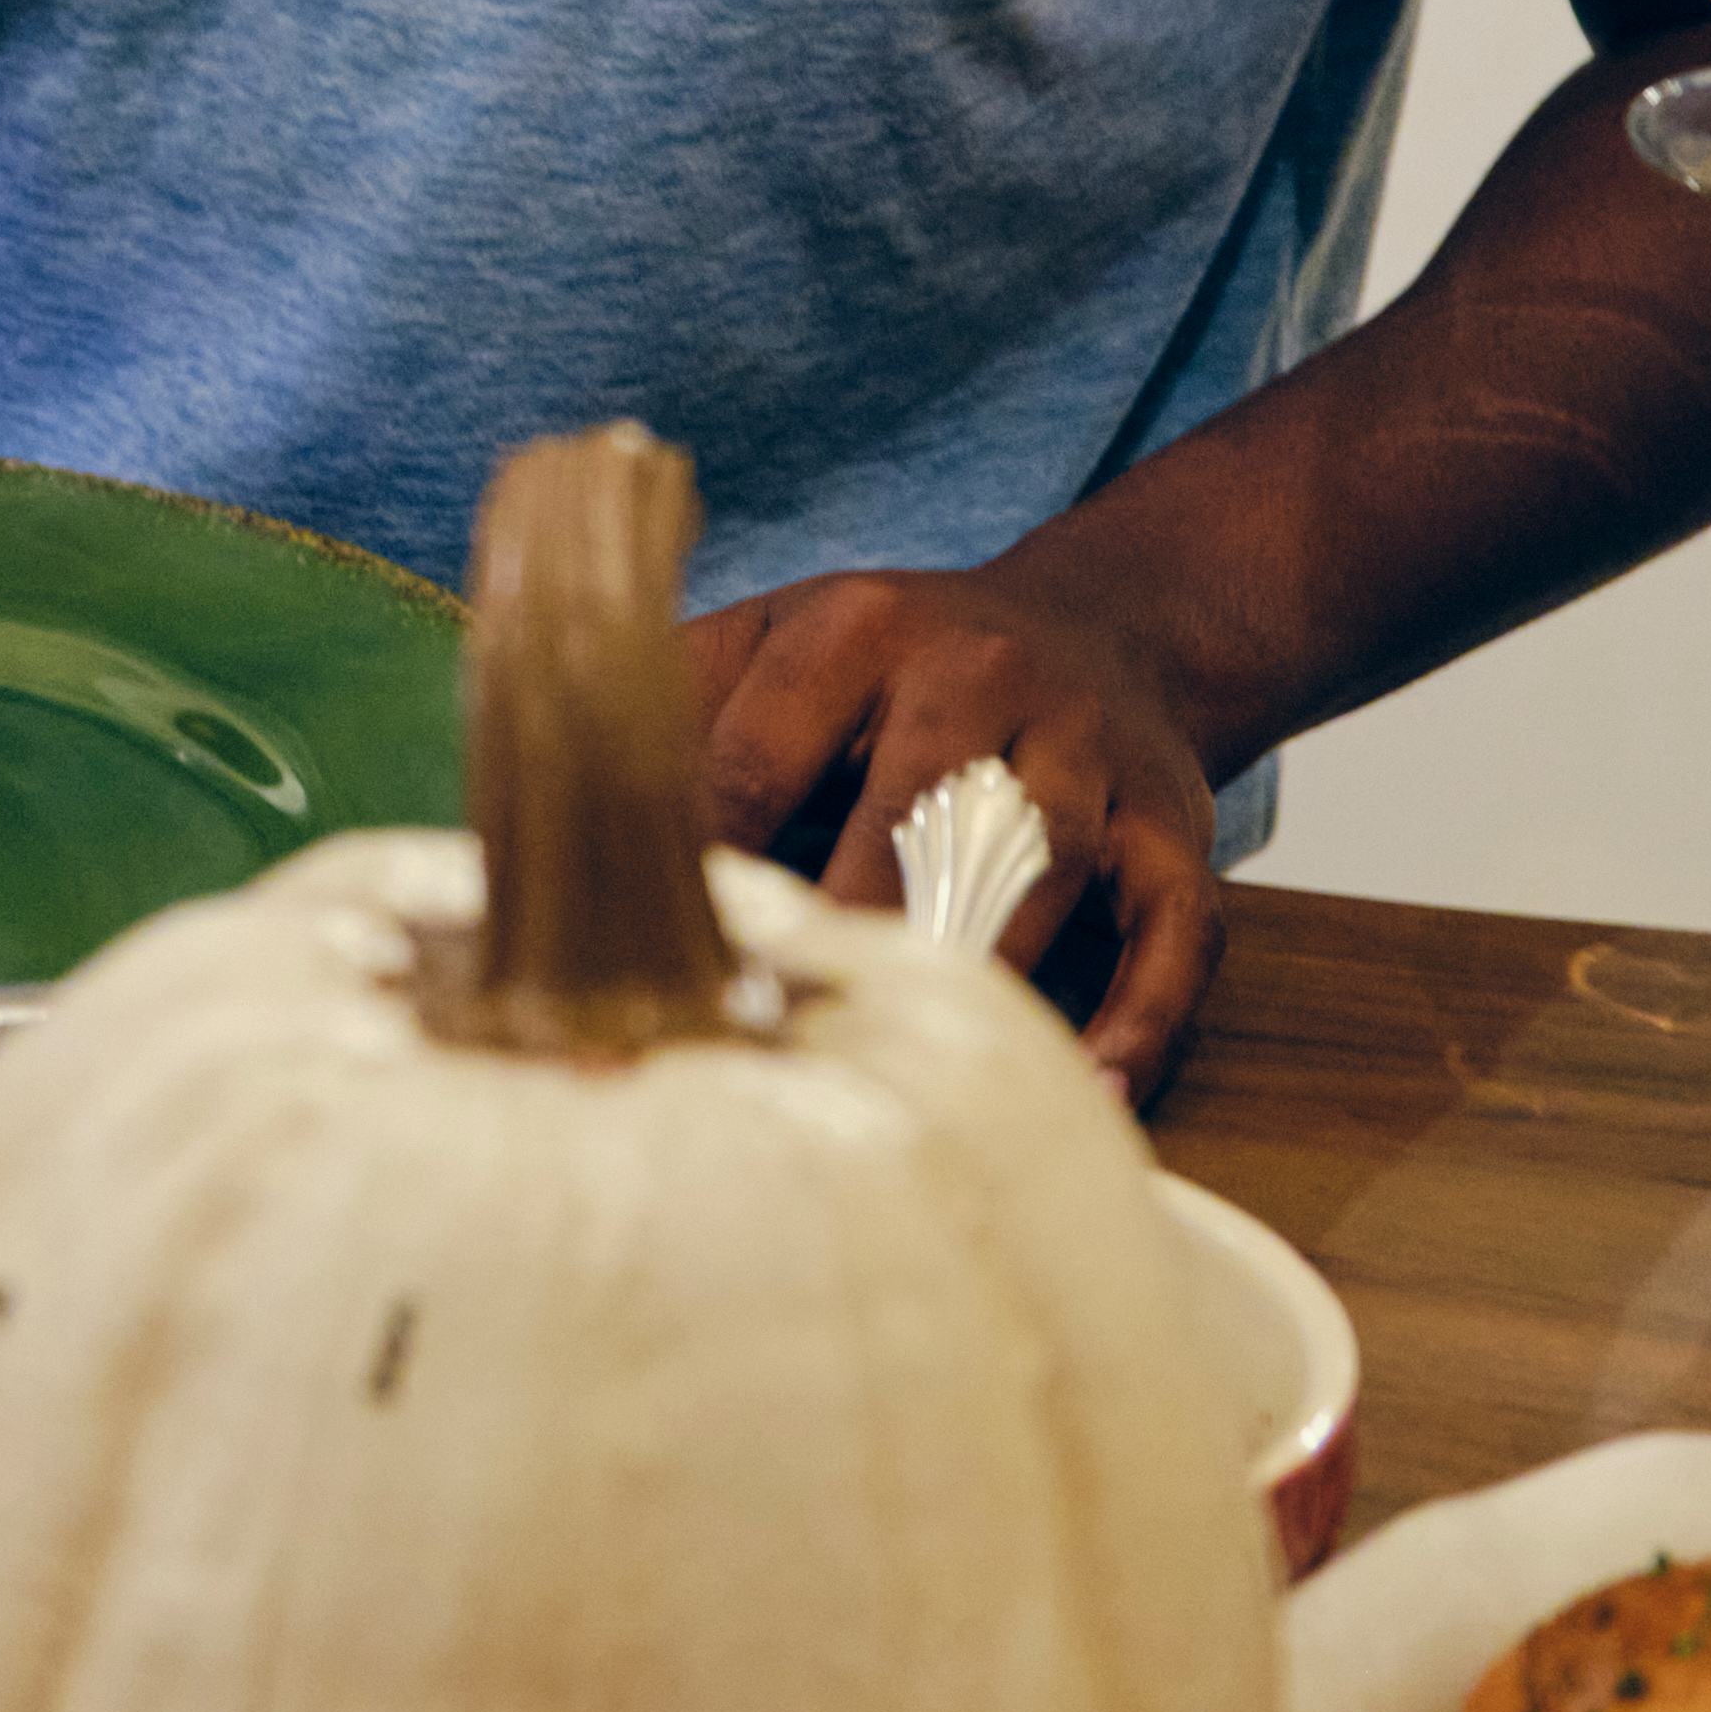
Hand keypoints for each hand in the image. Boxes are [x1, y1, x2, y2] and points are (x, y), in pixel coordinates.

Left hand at [683, 559, 1227, 1098]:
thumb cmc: (897, 663)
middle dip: (835, 930)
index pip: (755, 756)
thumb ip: (670, 703)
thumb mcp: (776, 637)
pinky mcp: (1178, 827)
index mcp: (854, 626)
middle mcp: (981, 671)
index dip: (702, 868)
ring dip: (974, 975)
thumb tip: (532, 813)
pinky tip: (1086, 1087)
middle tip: (766, 1035)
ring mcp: (1090, 750)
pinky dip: (1138, 1018)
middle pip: (900, 815)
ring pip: (1036, 873)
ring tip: (908, 1074)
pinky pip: (1173, 933)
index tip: (651, 965)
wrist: (1107, 624)